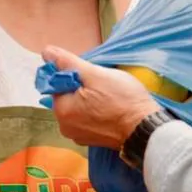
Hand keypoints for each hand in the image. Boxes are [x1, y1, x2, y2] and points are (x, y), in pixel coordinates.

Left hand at [42, 47, 160, 150]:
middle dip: (83, 87)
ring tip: (110, 97)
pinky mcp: (92, 140)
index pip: (59, 84)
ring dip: (90, 99)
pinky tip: (111, 109)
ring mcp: (79, 136)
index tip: (93, 76)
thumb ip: (68, 63)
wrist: (146, 128)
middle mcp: (65, 127)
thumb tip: (46, 52)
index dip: (75, 75)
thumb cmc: (122, 100)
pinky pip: (89, 119)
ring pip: (79, 107)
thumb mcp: (94, 74)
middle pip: (69, 96)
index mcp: (61, 111)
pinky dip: (97, 112)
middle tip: (105, 86)